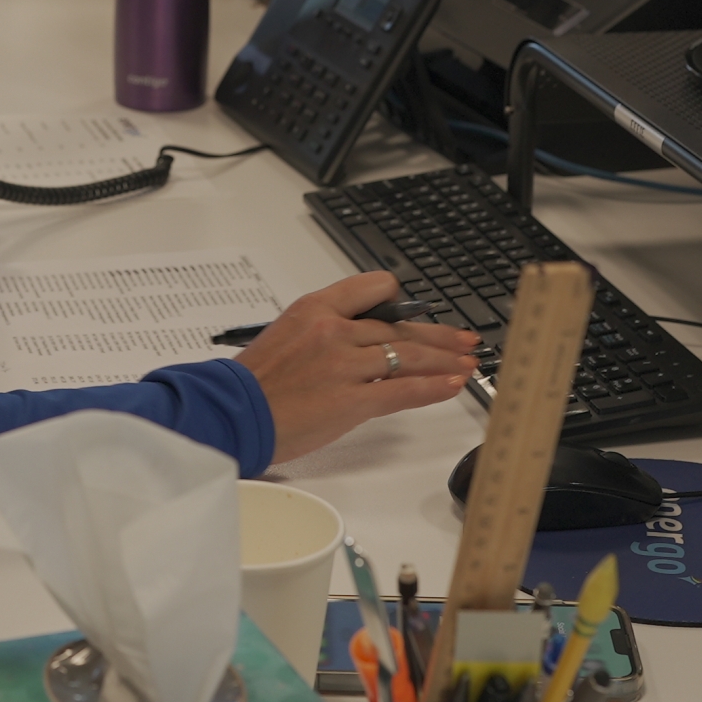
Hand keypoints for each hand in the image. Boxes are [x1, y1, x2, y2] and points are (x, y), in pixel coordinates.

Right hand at [238, 272, 479, 462]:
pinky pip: (403, 390)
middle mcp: (334, 330)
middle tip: (464, 339)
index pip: (374, 288)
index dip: (401, 302)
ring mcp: (345, 364)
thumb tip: (358, 341)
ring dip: (444, 361)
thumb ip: (324, 331)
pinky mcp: (352, 400)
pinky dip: (432, 387)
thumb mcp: (286, 334)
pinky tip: (452, 385)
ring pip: (408, 357)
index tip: (417, 315)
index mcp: (316, 307)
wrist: (233, 414)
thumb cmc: (254, 383)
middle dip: (438, 336)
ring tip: (468, 364)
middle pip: (400, 327)